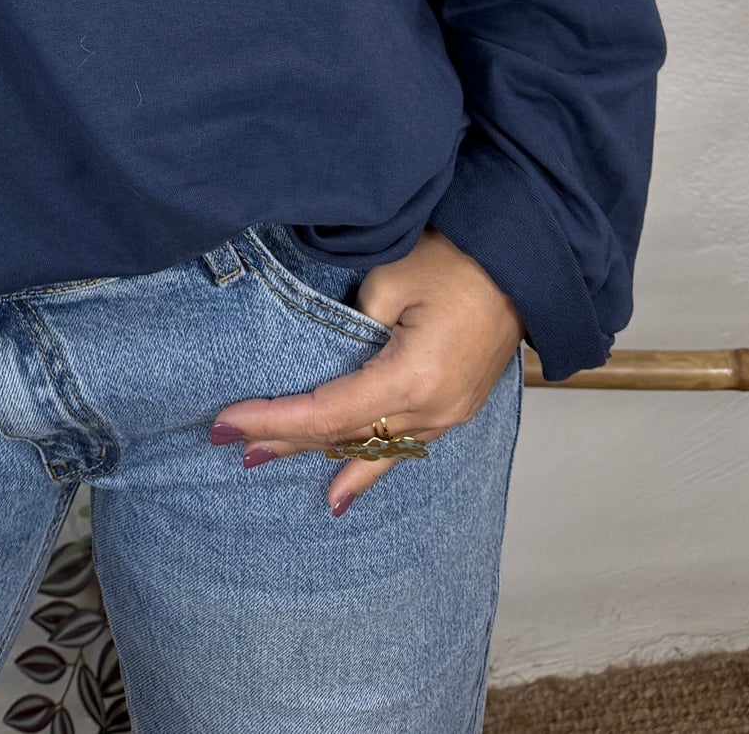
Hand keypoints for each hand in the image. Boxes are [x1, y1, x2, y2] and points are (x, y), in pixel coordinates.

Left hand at [208, 230, 523, 512]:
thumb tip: (325, 355)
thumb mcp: (390, 279)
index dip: (275, 421)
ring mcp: (449, 415)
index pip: (327, 414)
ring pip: (372, 447)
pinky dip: (366, 463)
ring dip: (320, 452)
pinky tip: (342, 490)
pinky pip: (402, 445)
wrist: (520, 262)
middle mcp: (432, 411)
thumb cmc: (457, 259)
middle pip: (345, 436)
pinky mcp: (456, 407)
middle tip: (233, 445)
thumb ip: (349, 323)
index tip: (228, 422)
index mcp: (412, 380)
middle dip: (286, 440)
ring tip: (266, 460)